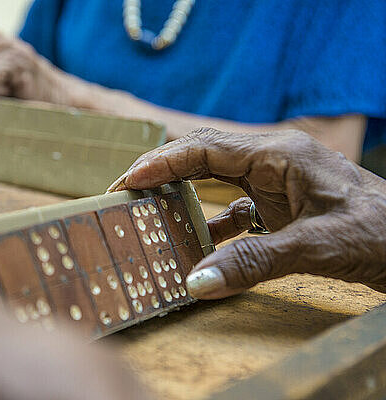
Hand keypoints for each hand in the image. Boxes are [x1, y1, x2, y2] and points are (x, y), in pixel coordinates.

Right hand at [108, 128, 385, 298]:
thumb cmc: (379, 233)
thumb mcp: (315, 247)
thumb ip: (253, 262)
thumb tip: (196, 282)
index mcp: (278, 154)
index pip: (205, 148)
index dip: (162, 162)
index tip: (128, 180)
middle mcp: (272, 161)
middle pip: (203, 157)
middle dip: (162, 172)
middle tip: (125, 192)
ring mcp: (276, 181)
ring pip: (214, 179)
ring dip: (182, 194)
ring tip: (149, 210)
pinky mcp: (281, 204)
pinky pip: (234, 207)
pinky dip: (211, 223)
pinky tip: (198, 241)